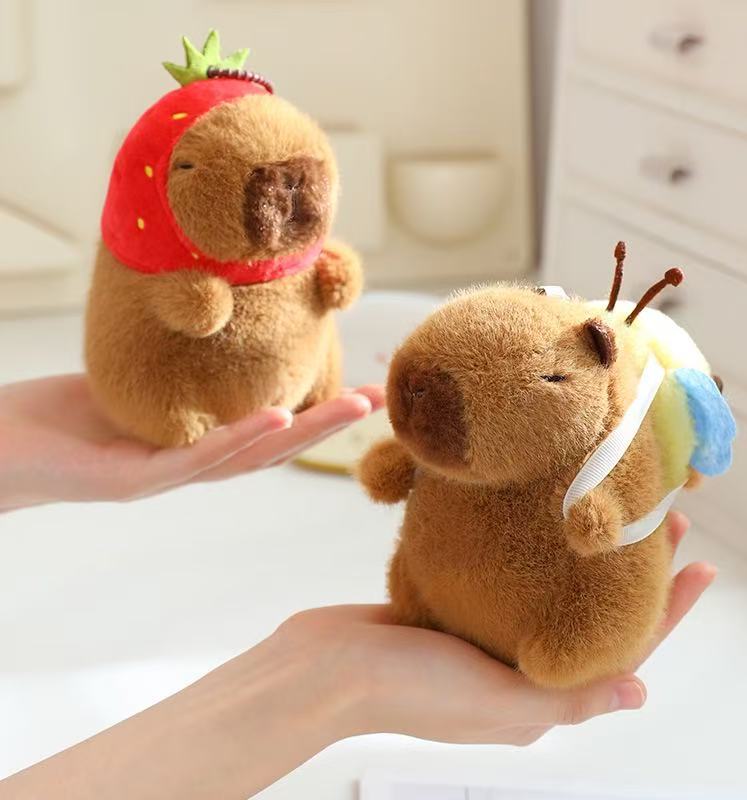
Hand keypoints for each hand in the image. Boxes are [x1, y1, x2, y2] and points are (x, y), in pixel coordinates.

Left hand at [0, 375, 383, 510]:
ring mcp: (165, 478)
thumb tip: (217, 314)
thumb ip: (178, 368)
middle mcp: (189, 465)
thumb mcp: (133, 383)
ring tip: (351, 409)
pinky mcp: (133, 481)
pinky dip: (242, 439)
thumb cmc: (61, 414)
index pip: (267, 429)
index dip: (317, 412)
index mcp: (195, 441)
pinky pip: (196, 460)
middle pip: (273, 447)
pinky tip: (279, 420)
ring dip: (305, 435)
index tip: (360, 387)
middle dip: (329, 426)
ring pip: (248, 458)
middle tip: (379, 401)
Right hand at [275, 512, 714, 745]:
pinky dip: (530, 551)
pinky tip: (538, 516)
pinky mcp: (451, 605)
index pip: (621, 652)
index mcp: (534, 694)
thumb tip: (640, 693)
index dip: (665, 612)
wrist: (326, 668)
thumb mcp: (497, 703)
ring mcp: (481, 633)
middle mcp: (514, 664)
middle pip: (592, 614)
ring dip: (584, 554)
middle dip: (631, 572)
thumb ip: (566, 698)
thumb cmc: (408, 689)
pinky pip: (503, 579)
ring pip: (550, 590)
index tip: (698, 565)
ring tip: (609, 507)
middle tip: (661, 516)